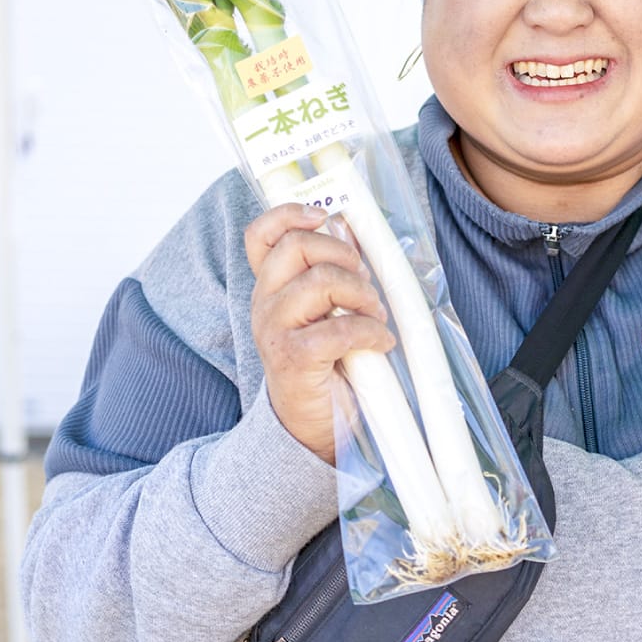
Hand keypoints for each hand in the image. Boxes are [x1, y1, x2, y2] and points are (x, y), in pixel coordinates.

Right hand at [245, 203, 395, 463]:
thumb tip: (353, 232)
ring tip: (375, 316)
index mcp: (272, 287)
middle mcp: (265, 304)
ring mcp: (274, 331)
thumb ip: (334, 274)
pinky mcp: (292, 359)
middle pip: (296, 247)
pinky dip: (370, 331)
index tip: (323, 216)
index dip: (289, 214)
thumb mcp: (329, 311)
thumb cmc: (328, 365)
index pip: (261, 236)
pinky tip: (380, 343)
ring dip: (362, 294)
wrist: (313, 427)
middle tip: (366, 282)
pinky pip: (337, 329)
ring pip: (319, 281)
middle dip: (343, 255)